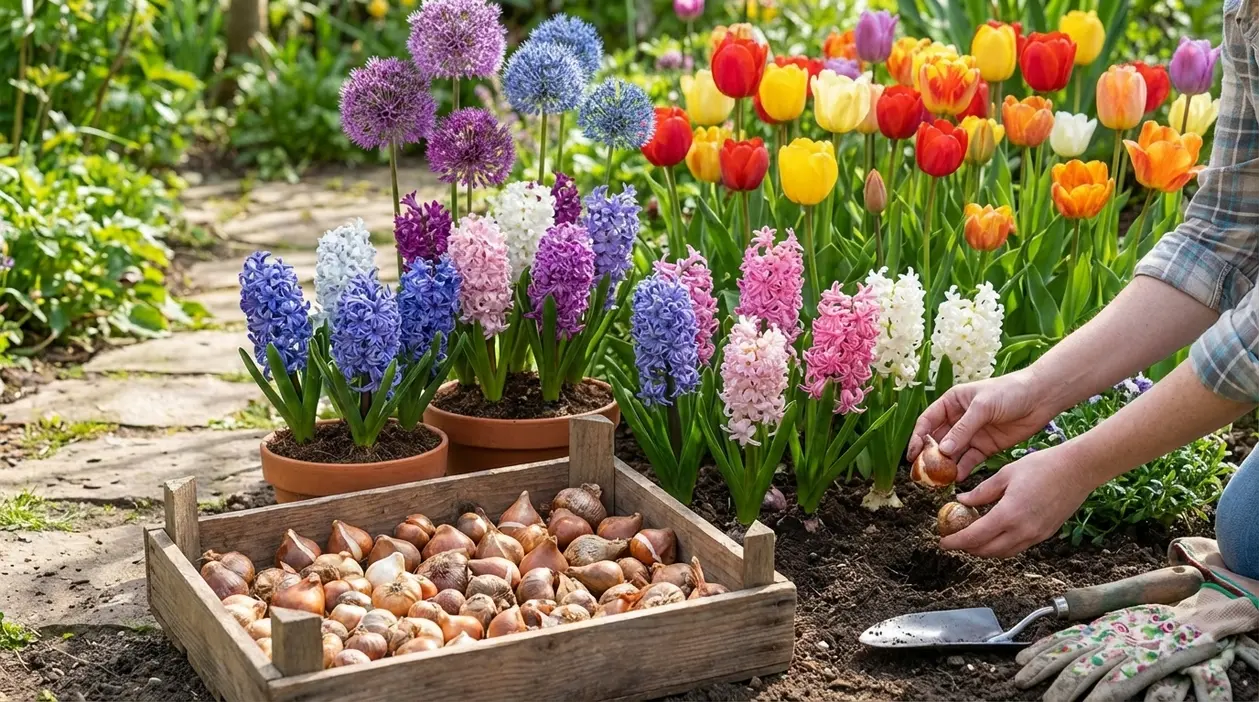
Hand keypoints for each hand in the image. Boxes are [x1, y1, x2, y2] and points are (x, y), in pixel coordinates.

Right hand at [907, 368, 1058, 477]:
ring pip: (952, 453)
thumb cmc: (1009, 391)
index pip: (928, 421)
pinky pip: (970, 460)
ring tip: (938, 480)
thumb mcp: (983, 407)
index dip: (918, 437)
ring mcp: (972, 434)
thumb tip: (942, 450)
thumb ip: (962, 429)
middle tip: (922, 473)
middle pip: (937, 439)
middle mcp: (958, 419)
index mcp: (952, 402)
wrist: (1041, 397)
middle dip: (929, 456)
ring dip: (945, 465)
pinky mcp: (986, 447)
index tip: (912, 455)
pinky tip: (958, 477)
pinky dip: (963, 469)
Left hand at [939, 444, 1092, 557]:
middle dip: (967, 549)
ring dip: (985, 550)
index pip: (974, 537)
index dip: (955, 542)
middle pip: (987, 551)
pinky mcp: (1045, 534)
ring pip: (1004, 553)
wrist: (1078, 470)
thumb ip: (981, 492)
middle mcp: (1023, 531)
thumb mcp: (1004, 475)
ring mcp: (1036, 535)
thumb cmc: (1042, 466)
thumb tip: (961, 501)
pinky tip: (995, 533)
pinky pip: (1018, 547)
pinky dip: (1002, 546)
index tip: (942, 542)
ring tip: (971, 538)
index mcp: (1009, 515)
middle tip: (954, 540)